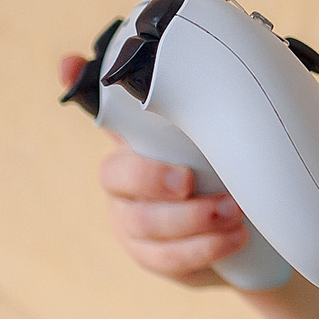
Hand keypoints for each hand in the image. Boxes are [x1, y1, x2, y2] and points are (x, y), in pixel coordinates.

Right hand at [58, 52, 248, 284]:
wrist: (247, 237)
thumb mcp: (227, 145)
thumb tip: (245, 60)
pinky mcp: (152, 258)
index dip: (78, 84)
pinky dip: (203, 248)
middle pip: (116, 175)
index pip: (102, 108)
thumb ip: (225, 114)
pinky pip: (167, 258)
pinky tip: (233, 238)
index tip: (72, 63)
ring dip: (191, 219)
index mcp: (138, 140)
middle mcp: (125, 179)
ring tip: (234, 212)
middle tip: (189, 179)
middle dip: (152, 178)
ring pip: (144, 223)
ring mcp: (132, 222)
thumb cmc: (228, 177)